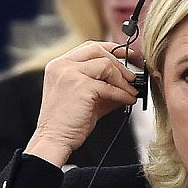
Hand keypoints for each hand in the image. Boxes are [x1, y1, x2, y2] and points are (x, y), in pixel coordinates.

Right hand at [25, 41, 138, 167]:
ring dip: (123, 79)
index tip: (128, 55)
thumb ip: (103, 85)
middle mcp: (62, 65)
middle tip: (134, 75)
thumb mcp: (85, 97)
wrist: (54, 140)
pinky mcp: (81, 86)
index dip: (112, 49)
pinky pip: (109, 86)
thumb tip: (128, 83)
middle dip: (121, 61)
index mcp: (60, 65)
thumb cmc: (67, 122)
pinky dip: (123, 93)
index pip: (89, 47)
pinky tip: (128, 100)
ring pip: (106, 65)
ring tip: (131, 90)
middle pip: (98, 50)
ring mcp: (70, 74)